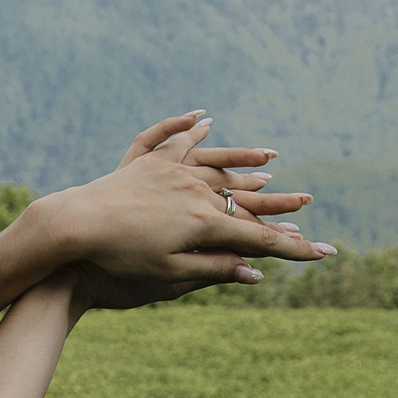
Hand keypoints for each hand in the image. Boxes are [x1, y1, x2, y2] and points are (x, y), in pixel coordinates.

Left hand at [48, 114, 332, 310]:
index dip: (294, 249)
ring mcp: (171, 174)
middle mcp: (195, 194)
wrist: (73, 230)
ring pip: (216, 167)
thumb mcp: (169, 275)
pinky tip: (204, 121)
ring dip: (244, 165)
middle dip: (278, 207)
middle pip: (245, 200)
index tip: (324, 253)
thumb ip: (213, 269)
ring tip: (270, 162)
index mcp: (204, 225)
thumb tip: (255, 272)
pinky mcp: (145, 165)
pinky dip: (190, 131)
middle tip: (308, 205)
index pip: (258, 239)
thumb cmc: (119, 263)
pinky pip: (173, 141)